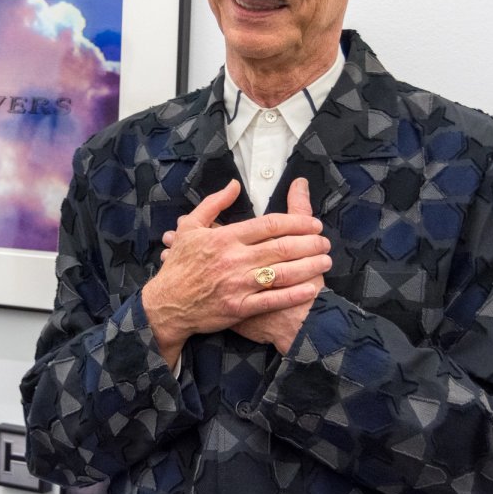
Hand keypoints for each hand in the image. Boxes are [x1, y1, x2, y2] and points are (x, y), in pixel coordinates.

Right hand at [142, 179, 330, 366]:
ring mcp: (238, 285)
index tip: (313, 223)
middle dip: (310, 243)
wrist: (167, 305)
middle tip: (325, 241)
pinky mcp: (240, 308)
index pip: (269, 225)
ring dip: (309, 266)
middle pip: (282, 247)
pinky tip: (312, 288)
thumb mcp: (190, 228)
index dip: (297, 222)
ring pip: (282, 272)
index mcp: (225, 238)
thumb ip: (214, 203)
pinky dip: (294, 294)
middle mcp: (234, 260)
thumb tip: (234, 185)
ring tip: (325, 261)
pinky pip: (272, 299)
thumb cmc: (179, 266)